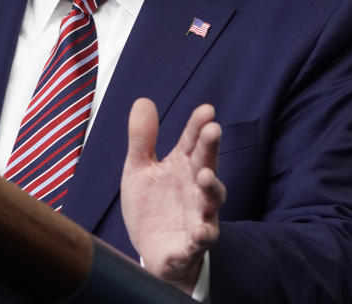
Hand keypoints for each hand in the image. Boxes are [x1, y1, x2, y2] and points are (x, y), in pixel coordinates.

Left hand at [121, 98, 225, 293]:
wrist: (152, 251)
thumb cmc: (151, 206)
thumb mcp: (139, 170)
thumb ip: (142, 139)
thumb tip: (143, 100)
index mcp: (182, 166)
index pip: (192, 141)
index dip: (198, 125)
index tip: (206, 110)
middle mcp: (195, 188)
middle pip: (207, 164)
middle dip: (210, 148)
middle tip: (213, 130)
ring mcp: (198, 215)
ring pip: (211, 201)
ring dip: (211, 188)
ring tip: (206, 176)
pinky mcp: (191, 245)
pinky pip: (200, 240)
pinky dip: (202, 236)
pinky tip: (199, 231)